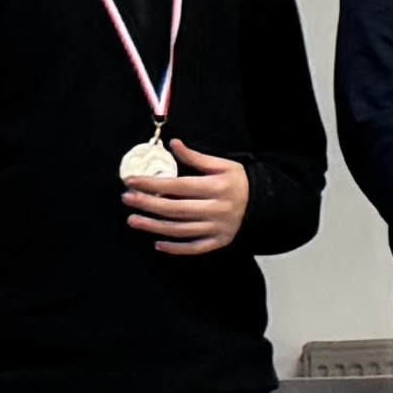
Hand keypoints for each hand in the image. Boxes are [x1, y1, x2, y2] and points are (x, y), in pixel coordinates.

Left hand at [124, 139, 249, 255]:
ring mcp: (217, 228)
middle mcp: (216, 209)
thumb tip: (174, 144)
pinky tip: (158, 243)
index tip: (132, 181)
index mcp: (217, 187)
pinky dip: (175, 248)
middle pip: (175, 208)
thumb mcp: (223, 165)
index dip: (152, 183)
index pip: (178, 185)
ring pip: (180, 229)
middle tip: (127, 199)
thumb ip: (196, 157)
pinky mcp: (219, 241)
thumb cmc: (240, 182)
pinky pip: (194, 247)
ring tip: (134, 220)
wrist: (265, 204)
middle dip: (148, 204)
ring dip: (154, 226)